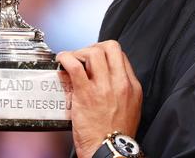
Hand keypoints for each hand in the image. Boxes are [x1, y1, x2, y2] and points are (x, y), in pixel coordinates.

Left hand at [57, 40, 142, 157]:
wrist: (110, 151)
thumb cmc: (116, 135)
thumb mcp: (130, 108)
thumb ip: (121, 89)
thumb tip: (106, 76)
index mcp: (131, 86)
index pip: (120, 55)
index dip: (106, 53)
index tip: (96, 59)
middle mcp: (120, 83)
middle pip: (109, 47)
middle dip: (95, 47)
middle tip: (85, 56)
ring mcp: (103, 87)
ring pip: (93, 52)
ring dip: (80, 52)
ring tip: (73, 60)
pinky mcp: (86, 93)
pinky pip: (75, 66)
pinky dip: (66, 57)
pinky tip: (62, 60)